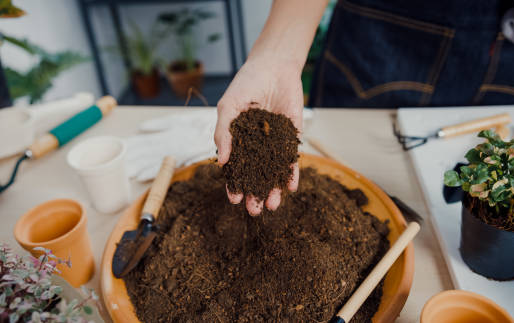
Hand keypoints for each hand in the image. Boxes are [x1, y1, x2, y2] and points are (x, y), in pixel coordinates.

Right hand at [214, 55, 303, 214]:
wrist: (274, 67)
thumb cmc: (246, 84)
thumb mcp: (229, 107)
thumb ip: (224, 132)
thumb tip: (221, 160)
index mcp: (237, 142)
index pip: (235, 169)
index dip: (234, 184)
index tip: (234, 198)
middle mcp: (256, 147)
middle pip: (254, 176)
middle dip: (254, 194)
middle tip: (254, 211)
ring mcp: (274, 144)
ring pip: (273, 172)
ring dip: (273, 190)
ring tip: (272, 205)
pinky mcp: (292, 139)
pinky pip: (292, 160)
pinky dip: (291, 174)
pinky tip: (290, 187)